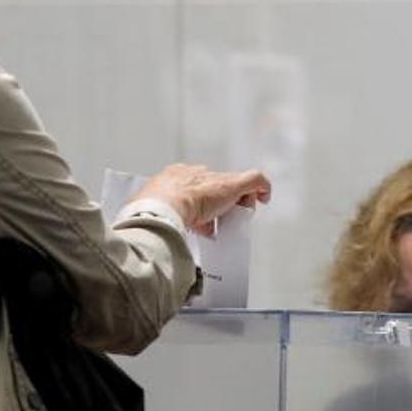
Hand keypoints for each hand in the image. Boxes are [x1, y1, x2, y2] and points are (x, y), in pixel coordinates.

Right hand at [133, 164, 271, 234]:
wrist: (162, 207)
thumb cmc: (151, 213)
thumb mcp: (147, 214)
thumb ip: (151, 222)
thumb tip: (155, 236)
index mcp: (171, 177)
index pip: (191, 188)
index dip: (199, 205)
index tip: (201, 222)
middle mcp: (192, 174)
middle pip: (212, 186)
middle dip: (217, 204)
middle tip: (216, 223)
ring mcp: (212, 179)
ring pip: (231, 187)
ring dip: (235, 203)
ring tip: (232, 220)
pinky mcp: (232, 184)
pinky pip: (254, 180)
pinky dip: (262, 187)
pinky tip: (264, 198)